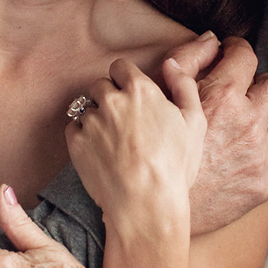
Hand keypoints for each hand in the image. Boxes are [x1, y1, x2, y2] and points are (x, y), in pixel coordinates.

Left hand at [64, 57, 204, 220]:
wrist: (146, 204)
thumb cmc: (174, 166)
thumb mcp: (194, 122)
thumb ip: (183, 85)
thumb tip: (171, 64)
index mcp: (140, 90)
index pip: (120, 66)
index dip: (124, 79)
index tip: (129, 94)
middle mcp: (112, 100)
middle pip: (100, 85)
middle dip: (109, 97)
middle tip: (122, 121)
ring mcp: (91, 121)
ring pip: (86, 107)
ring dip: (96, 118)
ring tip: (112, 142)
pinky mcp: (76, 142)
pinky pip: (73, 128)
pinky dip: (82, 136)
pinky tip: (99, 151)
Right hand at [166, 35, 267, 234]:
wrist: (150, 203)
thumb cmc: (152, 148)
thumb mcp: (160, 95)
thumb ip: (187, 62)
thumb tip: (211, 40)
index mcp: (222, 96)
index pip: (246, 57)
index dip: (238, 51)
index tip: (232, 56)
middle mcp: (247, 123)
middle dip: (264, 86)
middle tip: (247, 95)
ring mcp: (258, 156)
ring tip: (253, 129)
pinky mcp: (261, 186)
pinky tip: (259, 158)